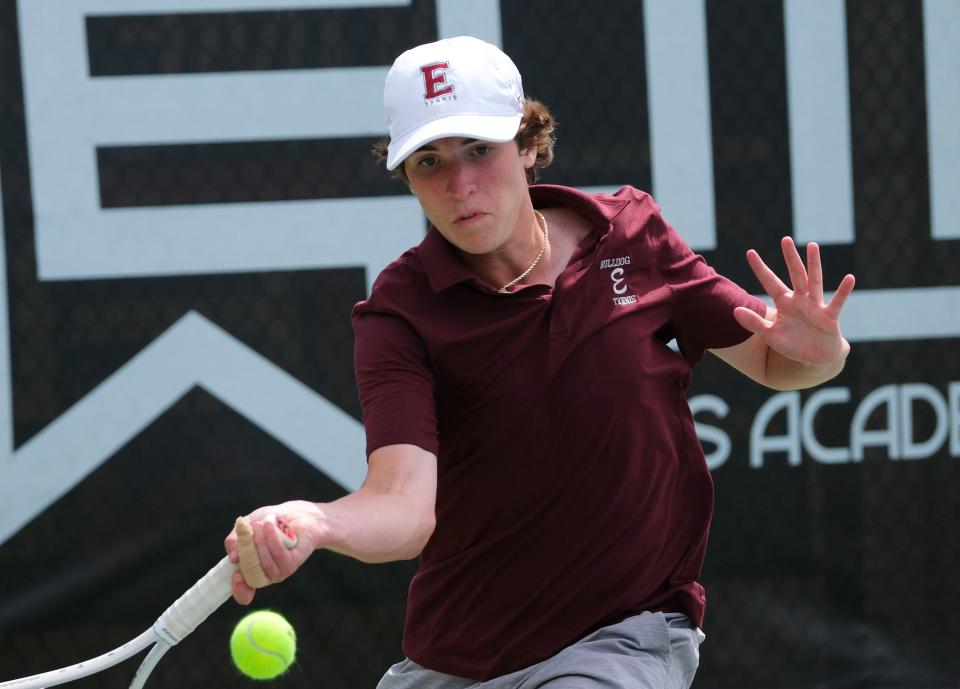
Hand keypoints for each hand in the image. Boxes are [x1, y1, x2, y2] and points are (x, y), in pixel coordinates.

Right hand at [224, 500, 325, 604]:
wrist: (298, 513)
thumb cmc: (270, 522)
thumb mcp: (246, 526)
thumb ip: (234, 540)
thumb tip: (233, 558)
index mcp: (251, 570)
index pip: (243, 591)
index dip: (238, 589)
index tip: (236, 576)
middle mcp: (266, 575)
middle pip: (250, 574)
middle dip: (245, 550)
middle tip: (249, 530)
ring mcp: (280, 571)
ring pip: (264, 563)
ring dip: (259, 540)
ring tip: (261, 523)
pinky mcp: (293, 563)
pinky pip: (279, 555)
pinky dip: (273, 538)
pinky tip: (271, 524)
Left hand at [734, 237, 854, 365]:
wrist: (817, 358)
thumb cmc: (794, 345)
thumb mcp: (770, 336)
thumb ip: (754, 323)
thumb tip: (734, 310)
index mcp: (784, 303)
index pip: (770, 282)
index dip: (760, 269)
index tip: (750, 252)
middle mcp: (800, 300)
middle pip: (795, 274)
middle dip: (790, 258)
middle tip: (785, 239)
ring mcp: (816, 306)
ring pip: (814, 281)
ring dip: (814, 264)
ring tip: (812, 246)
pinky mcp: (829, 317)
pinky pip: (837, 302)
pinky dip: (843, 291)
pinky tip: (849, 278)